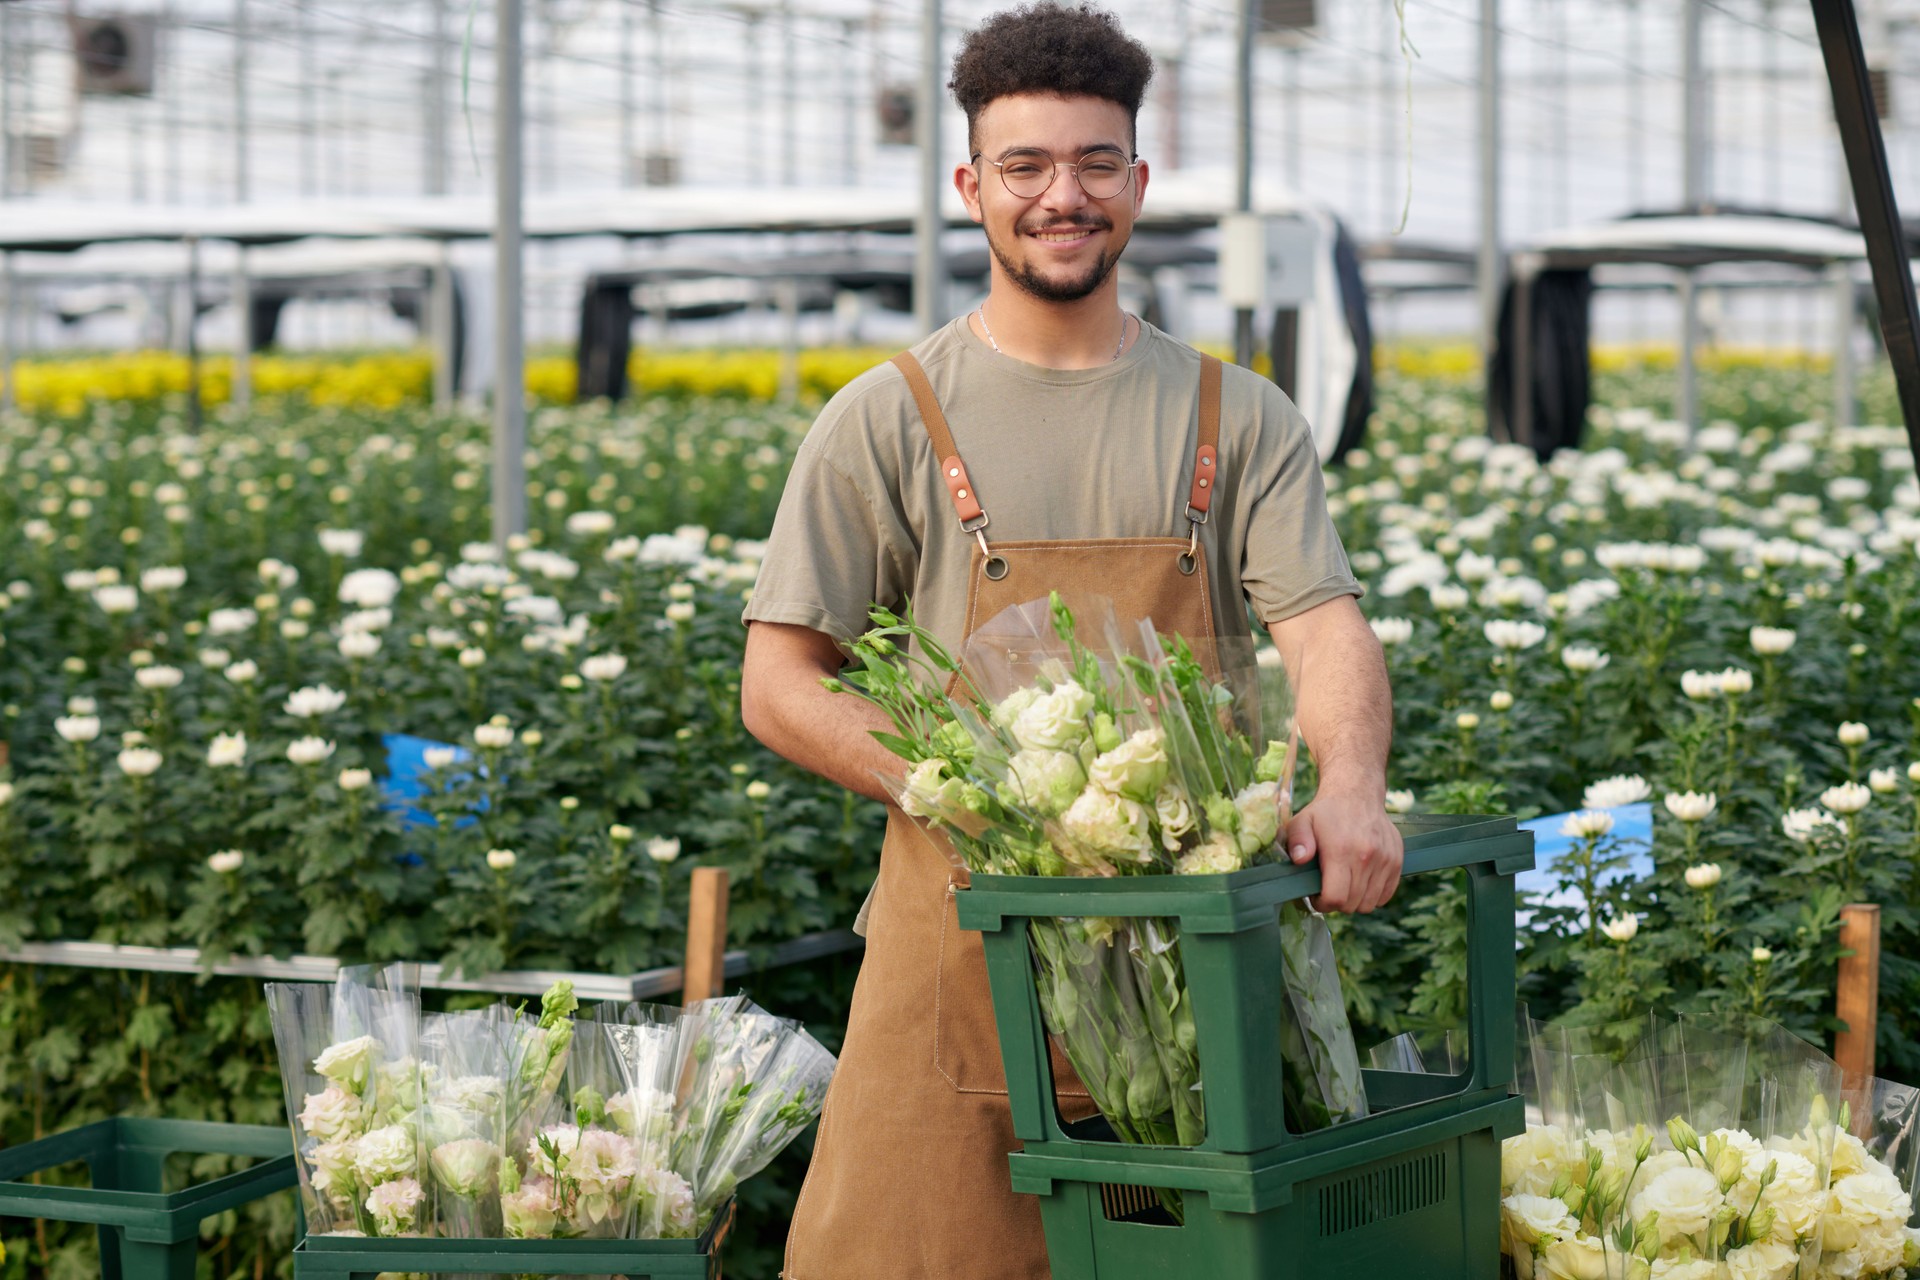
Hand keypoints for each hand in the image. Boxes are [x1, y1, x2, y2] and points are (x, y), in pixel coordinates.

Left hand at [1284, 789, 1402, 913]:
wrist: (1357, 793)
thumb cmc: (1326, 812)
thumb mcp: (1302, 821)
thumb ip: (1297, 841)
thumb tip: (1299, 860)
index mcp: (1341, 850)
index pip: (1336, 898)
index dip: (1322, 904)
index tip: (1316, 896)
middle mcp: (1367, 857)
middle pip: (1352, 904)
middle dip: (1337, 903)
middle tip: (1328, 890)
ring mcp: (1385, 860)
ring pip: (1370, 904)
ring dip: (1355, 901)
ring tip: (1344, 885)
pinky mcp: (1397, 861)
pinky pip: (1386, 895)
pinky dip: (1373, 895)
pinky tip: (1360, 881)